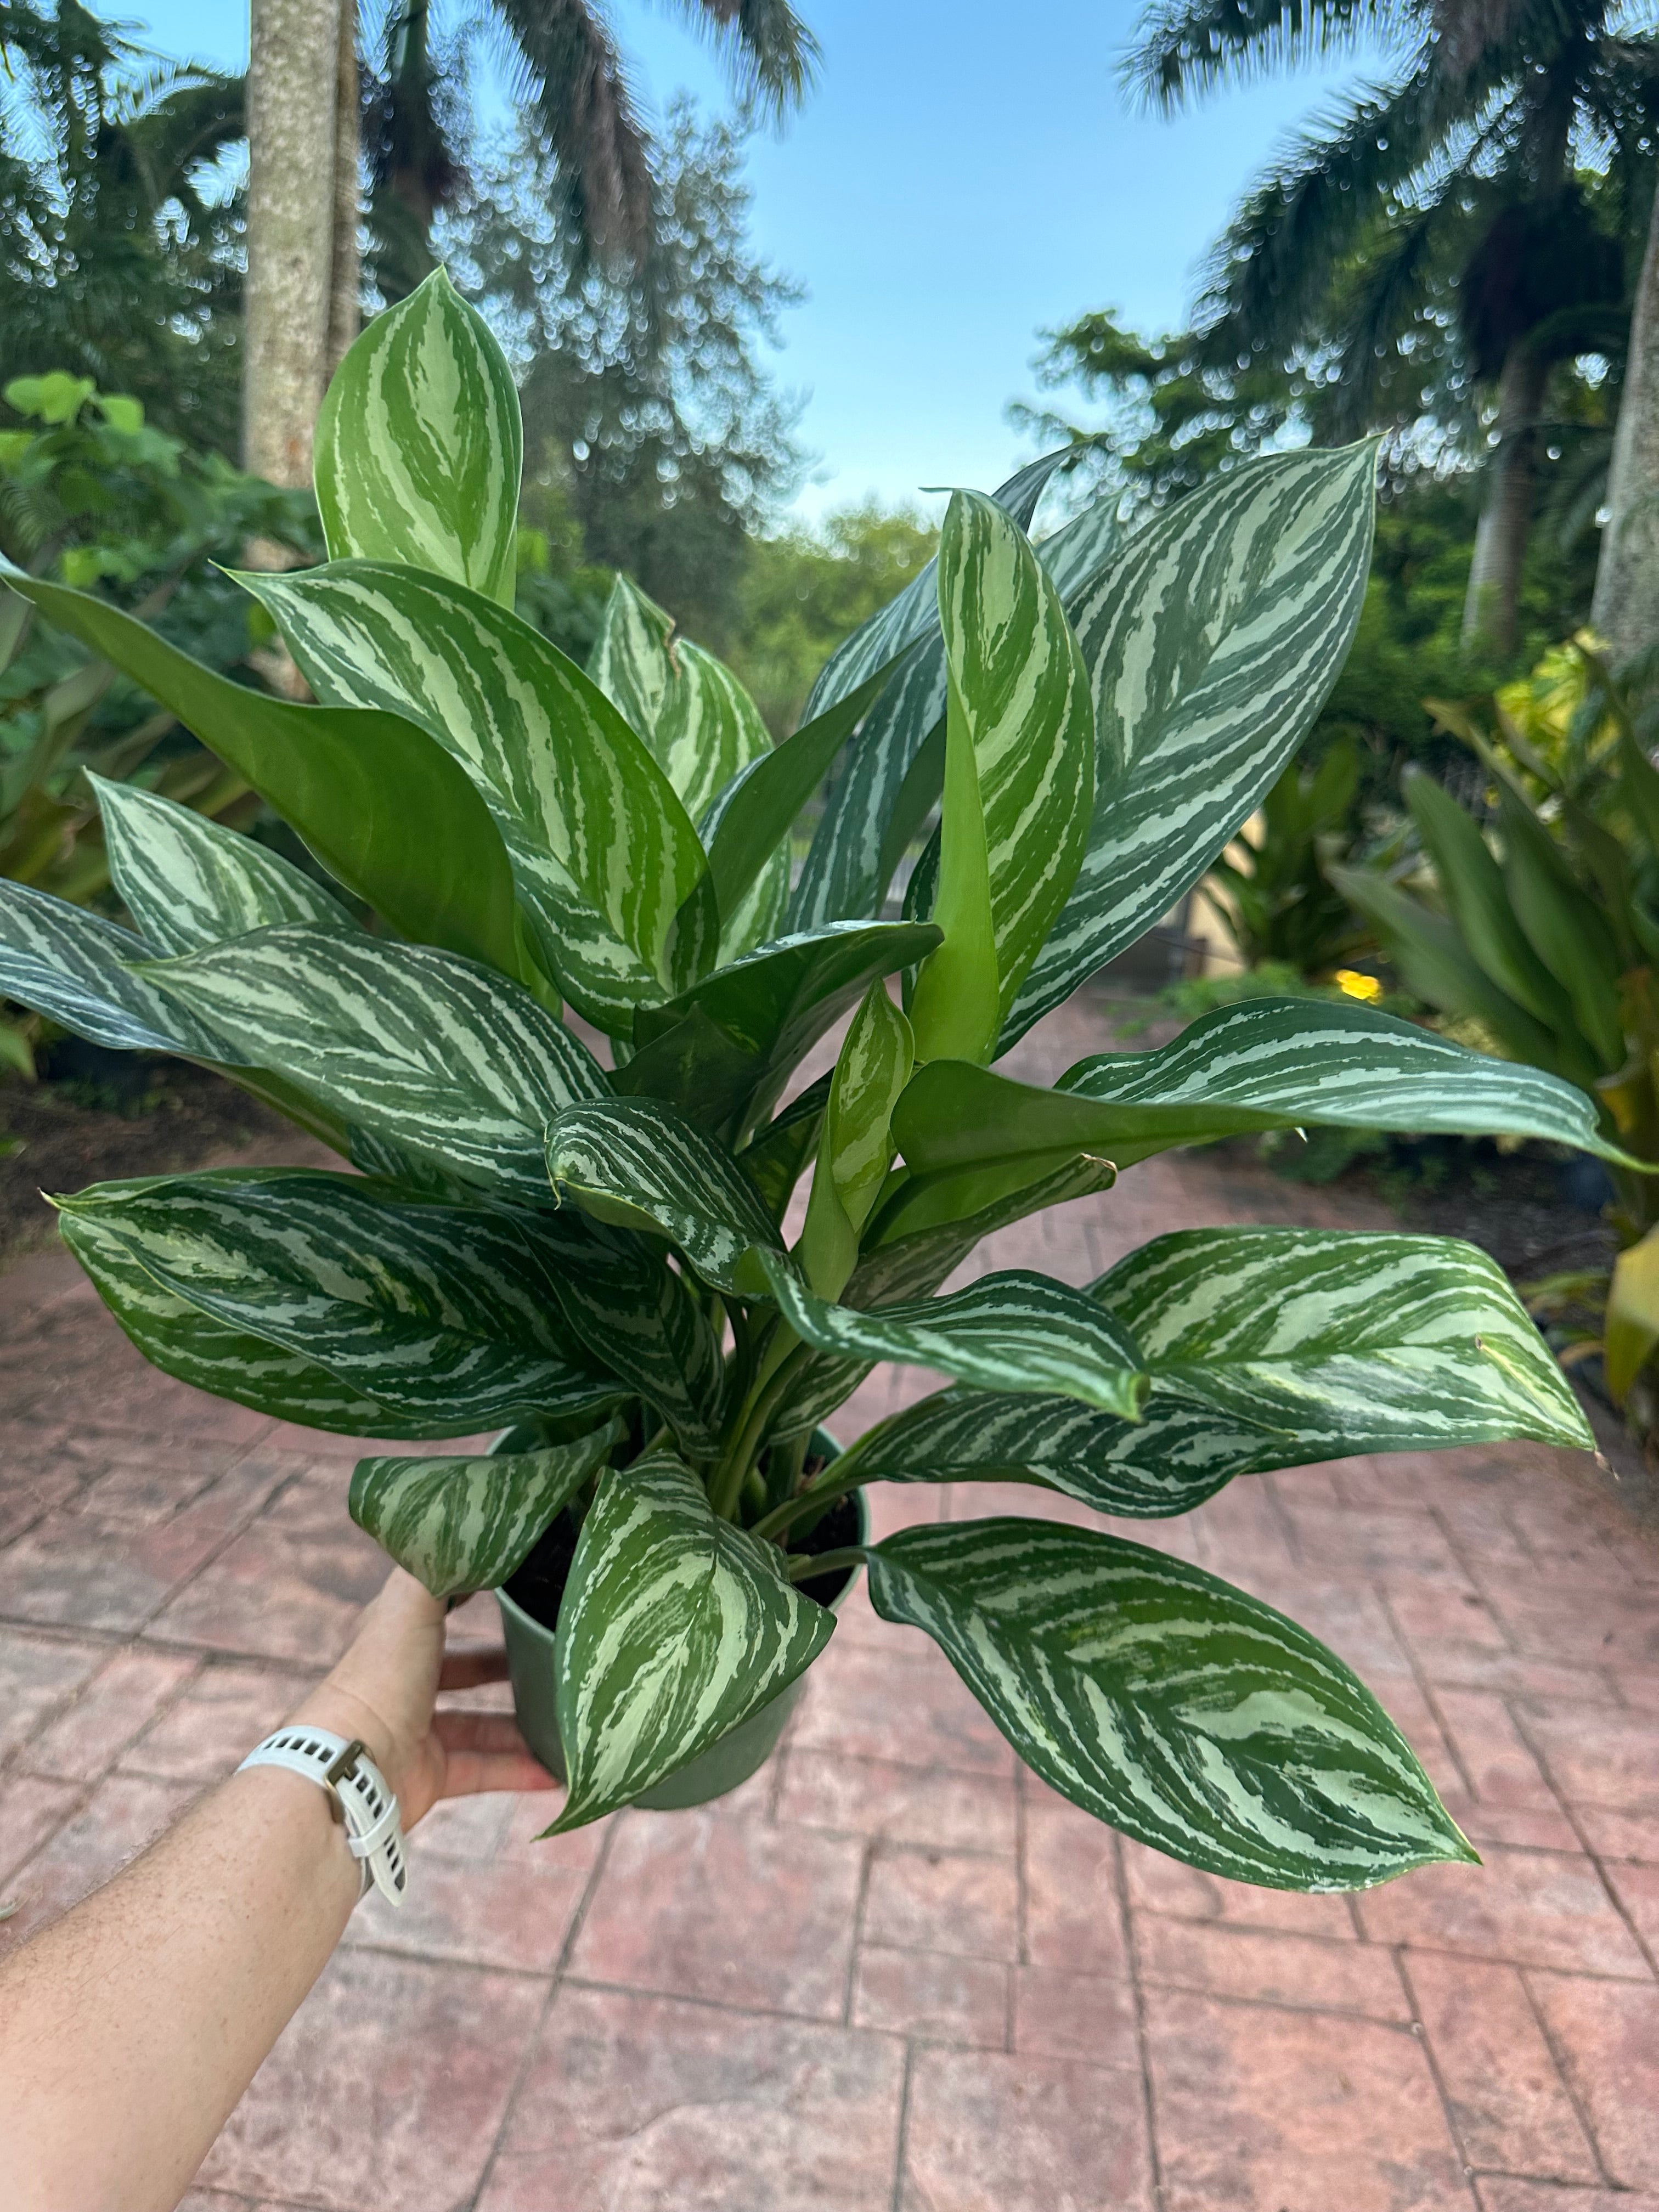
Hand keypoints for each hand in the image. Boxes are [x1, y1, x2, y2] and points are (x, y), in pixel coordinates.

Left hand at [287, 1568, 551, 1826]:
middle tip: (554, 1655)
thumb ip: (441, 1570)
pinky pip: (484, 1771)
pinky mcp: (430, 1775)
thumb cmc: (381, 1676)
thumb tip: (476, 1537)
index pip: (440, 1607)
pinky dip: (519, 1771)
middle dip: (508, 1665)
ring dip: (523, 1724)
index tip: (523, 1583)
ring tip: (569, 1717)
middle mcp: (407, 1682)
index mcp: (397, 1637)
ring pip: (482, 1725)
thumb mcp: (411, 1604)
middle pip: (466, 1670)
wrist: (352, 1767)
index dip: (474, 1595)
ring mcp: (419, 1731)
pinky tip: (557, 1771)